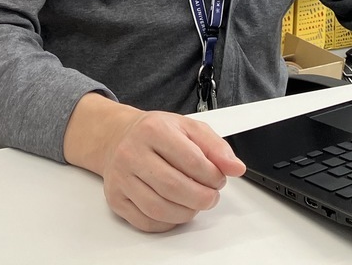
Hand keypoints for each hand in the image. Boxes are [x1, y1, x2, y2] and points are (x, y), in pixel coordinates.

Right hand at [63, 93, 245, 231]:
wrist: (119, 137)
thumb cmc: (157, 133)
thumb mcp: (189, 128)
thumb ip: (216, 147)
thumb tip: (235, 168)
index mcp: (154, 130)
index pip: (192, 161)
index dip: (213, 176)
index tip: (219, 179)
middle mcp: (132, 153)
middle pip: (174, 188)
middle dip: (202, 198)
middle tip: (211, 196)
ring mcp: (121, 178)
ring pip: (159, 209)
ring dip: (186, 213)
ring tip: (195, 203)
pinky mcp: (116, 199)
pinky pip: (146, 222)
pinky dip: (168, 223)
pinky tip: (176, 210)